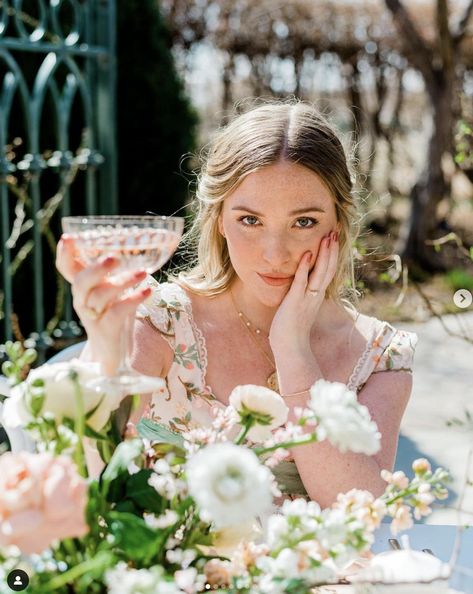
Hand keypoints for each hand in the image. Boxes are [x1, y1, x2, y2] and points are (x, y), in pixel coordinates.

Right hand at [56, 235, 150, 372]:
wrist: (115, 353)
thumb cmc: (114, 314)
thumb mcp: (112, 290)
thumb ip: (116, 272)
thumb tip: (142, 244)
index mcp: (83, 287)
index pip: (66, 268)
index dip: (64, 254)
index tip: (68, 238)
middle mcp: (83, 300)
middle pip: (81, 281)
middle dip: (97, 268)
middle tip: (115, 257)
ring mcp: (93, 316)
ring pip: (100, 296)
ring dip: (123, 282)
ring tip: (144, 273)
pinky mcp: (106, 330)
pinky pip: (116, 313)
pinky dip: (133, 300)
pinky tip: (147, 291)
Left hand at [269, 231, 338, 354]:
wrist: (290, 349)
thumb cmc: (291, 331)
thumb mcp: (299, 309)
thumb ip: (302, 296)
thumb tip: (300, 286)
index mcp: (316, 297)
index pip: (328, 272)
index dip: (332, 256)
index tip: (333, 240)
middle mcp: (315, 296)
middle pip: (329, 269)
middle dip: (332, 250)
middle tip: (335, 231)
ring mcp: (307, 299)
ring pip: (320, 273)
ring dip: (324, 254)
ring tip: (327, 237)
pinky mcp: (295, 302)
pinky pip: (302, 282)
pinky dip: (305, 268)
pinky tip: (307, 253)